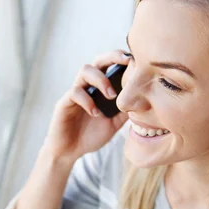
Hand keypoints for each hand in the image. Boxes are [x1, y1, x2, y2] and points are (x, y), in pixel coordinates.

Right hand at [43, 50, 130, 164]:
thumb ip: (125, 111)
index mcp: (99, 88)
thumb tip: (144, 101)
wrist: (70, 151)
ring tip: (111, 96)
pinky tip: (96, 113)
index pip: (110, 65)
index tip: (136, 60)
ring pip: (85, 71)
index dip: (122, 58)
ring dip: (101, 79)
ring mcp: (75, 93)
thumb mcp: (114, 123)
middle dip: (113, 57)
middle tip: (127, 61)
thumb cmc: (90, 135)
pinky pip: (75, 92)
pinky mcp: (64, 103)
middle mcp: (87, 86)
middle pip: (98, 61)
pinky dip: (88, 101)